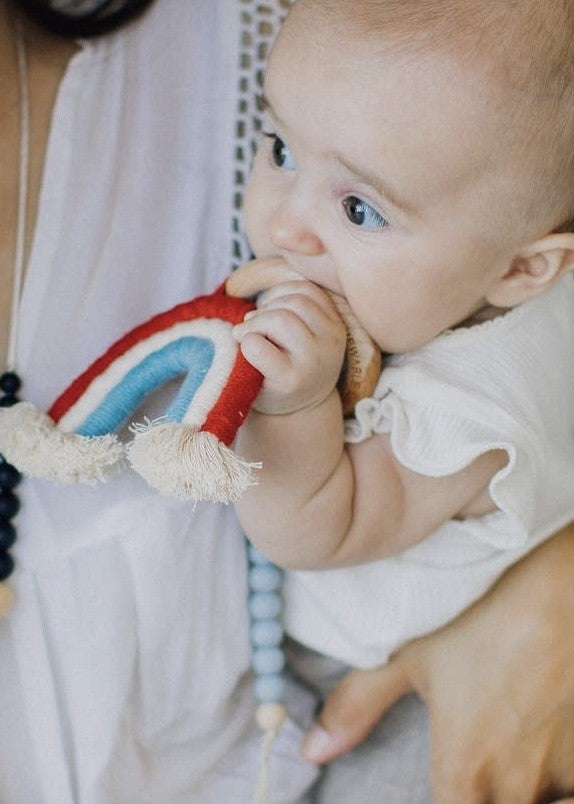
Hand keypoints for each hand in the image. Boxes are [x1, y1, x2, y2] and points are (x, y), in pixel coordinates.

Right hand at [232, 279, 345, 414]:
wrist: (311, 391)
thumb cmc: (273, 388)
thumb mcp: (250, 384)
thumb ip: (240, 360)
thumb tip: (240, 329)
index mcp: (291, 380)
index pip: (257, 347)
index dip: (243, 340)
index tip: (240, 343)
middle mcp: (316, 358)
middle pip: (280, 319)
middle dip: (255, 320)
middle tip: (246, 329)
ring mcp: (331, 338)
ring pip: (296, 300)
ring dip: (270, 304)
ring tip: (261, 318)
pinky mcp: (336, 321)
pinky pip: (309, 290)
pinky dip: (285, 291)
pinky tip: (275, 305)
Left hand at [303, 523, 573, 802]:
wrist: (558, 586)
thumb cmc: (479, 615)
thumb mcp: (408, 653)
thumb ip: (357, 705)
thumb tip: (311, 749)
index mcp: (465, 770)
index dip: (446, 803)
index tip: (442, 781)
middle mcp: (518, 785)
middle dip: (481, 796)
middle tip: (473, 756)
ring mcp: (564, 770)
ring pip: (539, 803)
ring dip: (522, 788)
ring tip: (509, 737)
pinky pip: (571, 784)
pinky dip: (557, 773)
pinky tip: (544, 728)